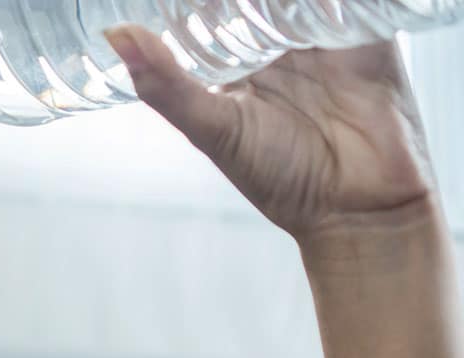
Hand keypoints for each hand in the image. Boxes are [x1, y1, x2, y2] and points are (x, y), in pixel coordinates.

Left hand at [102, 24, 442, 243]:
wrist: (356, 209)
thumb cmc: (281, 178)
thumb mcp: (214, 129)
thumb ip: (168, 85)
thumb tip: (116, 37)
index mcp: (236, 64)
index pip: (208, 10)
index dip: (191, 1)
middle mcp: (278, 46)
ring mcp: (323, 37)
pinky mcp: (369, 36)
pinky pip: (354, 0)